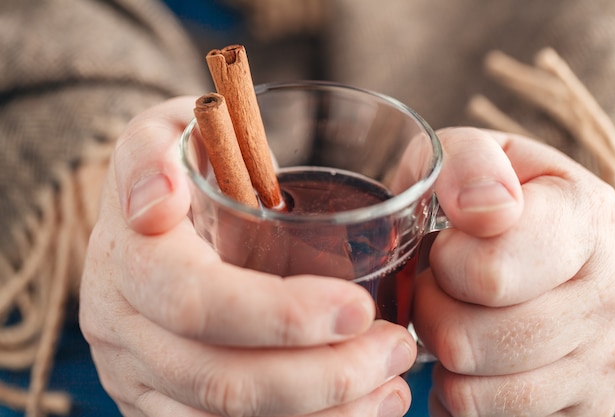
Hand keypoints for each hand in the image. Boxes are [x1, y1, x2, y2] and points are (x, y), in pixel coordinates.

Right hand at [79, 97, 417, 416]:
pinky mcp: (160, 403)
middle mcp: (123, 332)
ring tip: (391, 385)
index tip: (360, 308)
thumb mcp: (164, 131)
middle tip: (395, 350)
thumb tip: (156, 202)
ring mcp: (138, 377)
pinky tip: (355, 409)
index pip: (199, 303)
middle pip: (222, 383)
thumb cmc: (180, 166)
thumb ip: (153, 151)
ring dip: (324, 415)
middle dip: (322, 378)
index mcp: (129, 261)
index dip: (281, 316)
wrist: (148, 214)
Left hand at [416, 128, 614, 415]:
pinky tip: (472, 355)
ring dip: (442, 354)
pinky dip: (462, 394)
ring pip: (474, 391)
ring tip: (456, 314)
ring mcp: (605, 360)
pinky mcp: (585, 406)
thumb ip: (469, 164)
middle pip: (469, 341)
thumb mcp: (471, 153)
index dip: (444, 263)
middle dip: (431, 310)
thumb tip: (486, 212)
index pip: (488, 274)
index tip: (447, 244)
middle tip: (439, 285)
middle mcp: (612, 294)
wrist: (540, 237)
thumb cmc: (490, 195)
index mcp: (587, 218)